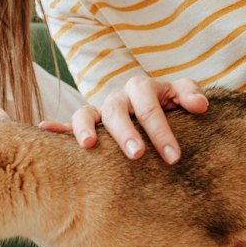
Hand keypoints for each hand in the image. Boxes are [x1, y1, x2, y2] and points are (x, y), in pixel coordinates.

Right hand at [37, 76, 208, 163]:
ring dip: (86, 128)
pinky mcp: (86, 125)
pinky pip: (67, 124)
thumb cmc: (171, 107)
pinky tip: (45, 130)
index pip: (149, 104)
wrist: (153, 109)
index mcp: (142, 89)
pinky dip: (56, 127)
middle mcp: (118, 98)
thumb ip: (191, 95)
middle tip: (137, 155)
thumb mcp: (181, 97)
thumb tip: (200, 106)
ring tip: (88, 146)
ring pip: (87, 113)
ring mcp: (100, 111)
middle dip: (126, 131)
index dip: (161, 129)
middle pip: (117, 108)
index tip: (174, 157)